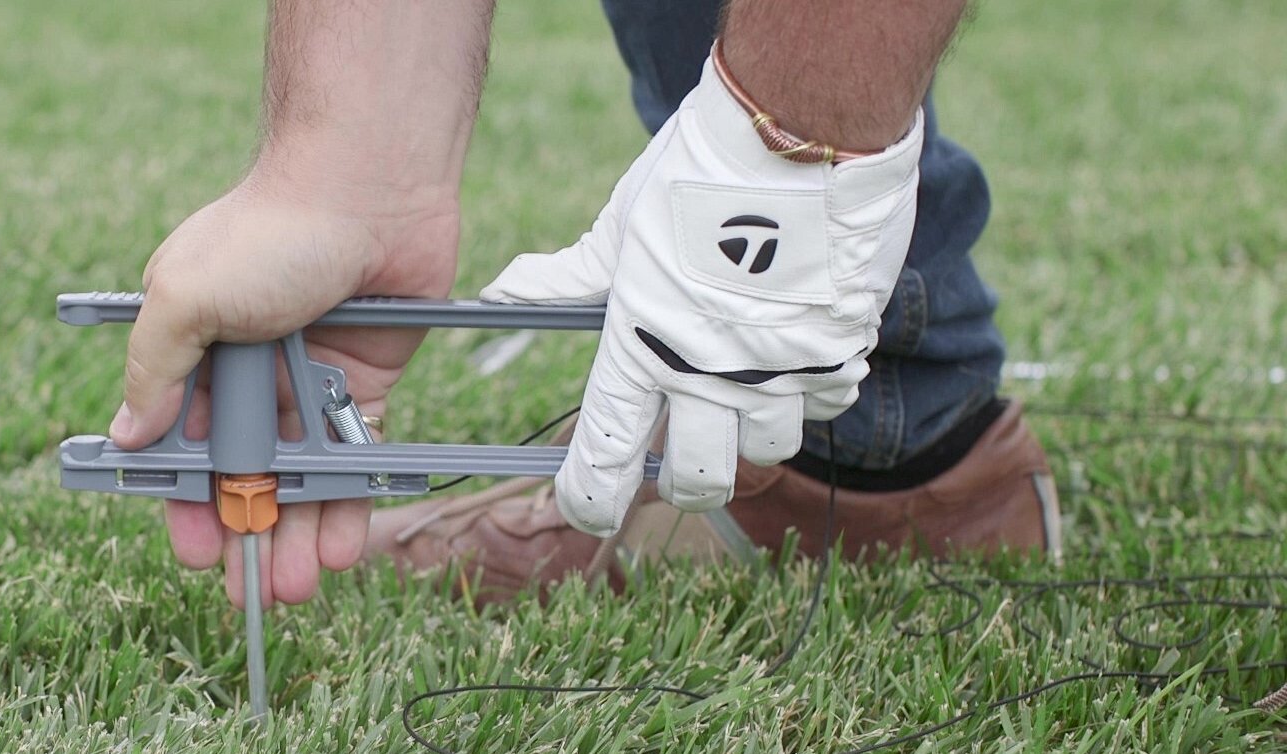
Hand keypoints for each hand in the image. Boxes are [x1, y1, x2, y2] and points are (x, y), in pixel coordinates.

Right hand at [113, 175, 456, 607]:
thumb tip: (127, 434)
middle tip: (250, 591)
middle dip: (244, 531)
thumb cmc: (268, 230)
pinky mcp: (364, 384)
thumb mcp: (184, 296)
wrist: (368, 188)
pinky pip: (353, 455)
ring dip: (299, 533)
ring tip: (299, 588)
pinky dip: (348, 501)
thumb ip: (154, 368)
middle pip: (242, 468)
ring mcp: (306, 379)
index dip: (184, 500)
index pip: (178, 443)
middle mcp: (246, 369)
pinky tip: (344, 548)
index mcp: (192, 346)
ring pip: (300, 474)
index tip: (193, 550)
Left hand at [480, 53, 922, 534]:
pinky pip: (826, 403)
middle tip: (676, 469)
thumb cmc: (698, 173)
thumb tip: (502, 293)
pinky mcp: (842, 349)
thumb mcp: (622, 225)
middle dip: (682, 484)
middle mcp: (712, 373)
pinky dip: (809, 393)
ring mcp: (783, 368)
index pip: (607, 451)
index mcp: (644, 344)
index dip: (590, 496)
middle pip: (697, 478)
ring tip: (740, 403)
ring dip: (751, 438)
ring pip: (769, 451)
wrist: (800, 130)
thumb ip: (566, 278)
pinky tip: (793, 360)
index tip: (583, 512)